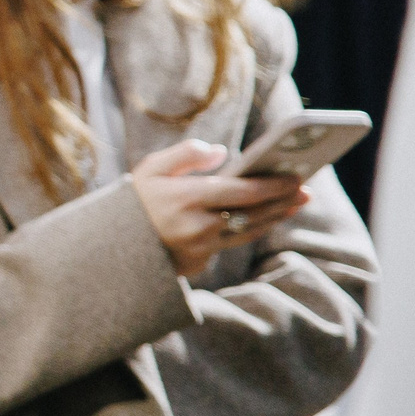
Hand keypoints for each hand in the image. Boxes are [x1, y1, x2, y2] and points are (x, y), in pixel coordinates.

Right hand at [130, 140, 309, 278]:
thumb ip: (186, 155)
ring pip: (249, 231)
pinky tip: (264, 219)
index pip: (243, 191)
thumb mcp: (149, 169)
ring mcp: (200, 247)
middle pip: (255, 213)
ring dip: (275, 217)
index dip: (274, 185)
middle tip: (306, 190)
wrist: (108, 247)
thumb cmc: (132, 202)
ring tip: (293, 203)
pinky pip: (231, 243)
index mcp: (186, 198)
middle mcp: (198, 225)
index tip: (296, 176)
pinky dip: (251, 229)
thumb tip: (222, 152)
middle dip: (283, 201)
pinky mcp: (199, 263)